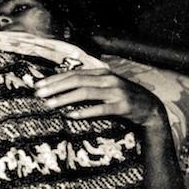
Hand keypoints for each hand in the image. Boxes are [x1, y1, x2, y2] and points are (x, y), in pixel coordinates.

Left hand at [34, 69, 161, 126]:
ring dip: (64, 98)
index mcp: (102, 73)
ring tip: (49, 104)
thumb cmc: (122, 97)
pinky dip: (84, 112)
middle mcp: (108, 79)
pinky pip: (100, 109)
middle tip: (38, 94)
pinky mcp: (123, 106)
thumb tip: (60, 86)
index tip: (37, 85)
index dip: (54, 79)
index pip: (73, 73)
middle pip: (76, 80)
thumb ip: (88, 84)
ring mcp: (116, 92)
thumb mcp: (105, 86)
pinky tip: (71, 115)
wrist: (151, 108)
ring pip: (85, 92)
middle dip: (55, 87)